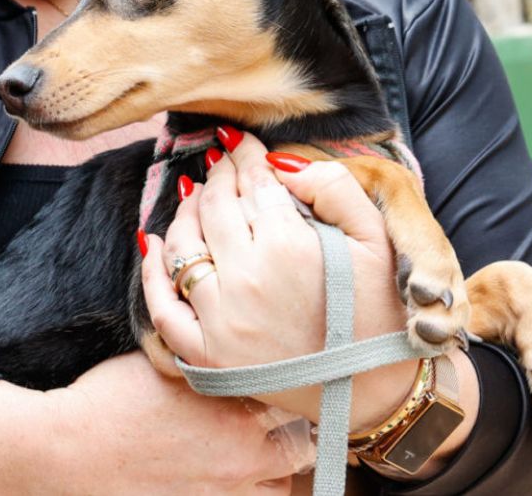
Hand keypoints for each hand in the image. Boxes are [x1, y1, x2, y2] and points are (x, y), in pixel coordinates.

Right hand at [0, 353, 311, 494]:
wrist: (66, 452)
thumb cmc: (106, 399)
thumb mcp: (162, 360)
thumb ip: (204, 353)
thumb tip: (223, 332)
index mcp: (232, 398)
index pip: (290, 387)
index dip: (286, 381)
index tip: (278, 377)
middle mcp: (241, 447)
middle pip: (299, 440)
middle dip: (289, 429)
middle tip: (271, 420)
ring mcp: (228, 489)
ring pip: (284, 482)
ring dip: (275, 467)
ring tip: (251, 454)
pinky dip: (250, 491)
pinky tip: (227, 478)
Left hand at [141, 130, 418, 430]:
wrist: (371, 390)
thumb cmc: (379, 310)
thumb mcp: (376, 239)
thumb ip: (334, 188)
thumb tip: (280, 163)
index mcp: (287, 245)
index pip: (252, 182)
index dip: (246, 155)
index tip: (242, 141)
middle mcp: (246, 279)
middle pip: (214, 207)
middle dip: (217, 175)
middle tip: (221, 162)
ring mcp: (220, 320)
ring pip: (183, 246)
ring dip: (186, 212)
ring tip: (196, 195)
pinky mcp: (206, 355)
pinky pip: (162, 308)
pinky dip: (152, 272)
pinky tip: (154, 244)